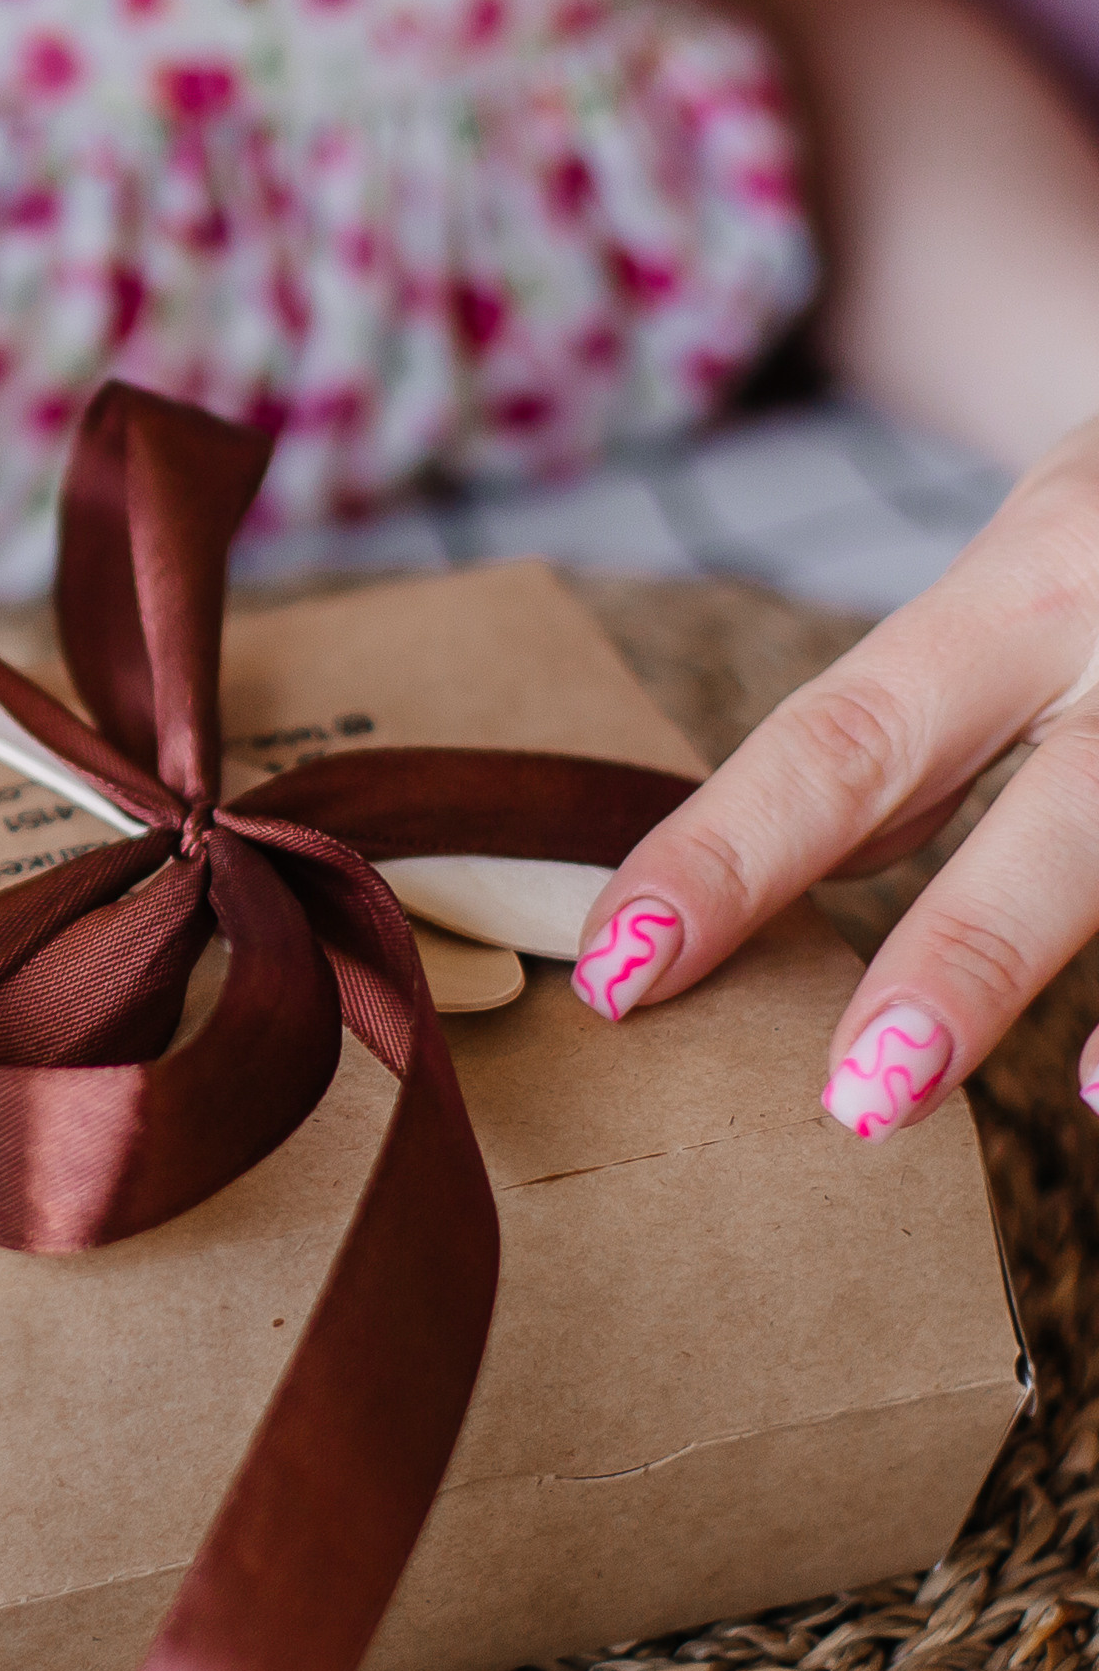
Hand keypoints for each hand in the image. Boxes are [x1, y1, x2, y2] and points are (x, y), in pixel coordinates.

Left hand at [568, 415, 1098, 1135]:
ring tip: (1068, 1104)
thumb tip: (806, 868)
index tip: (616, 969)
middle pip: (1067, 816)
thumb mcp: (1028, 565)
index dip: (730, 857)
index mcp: (1030, 580)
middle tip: (857, 1101)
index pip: (849, 739)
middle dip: (969, 954)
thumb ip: (929, 719)